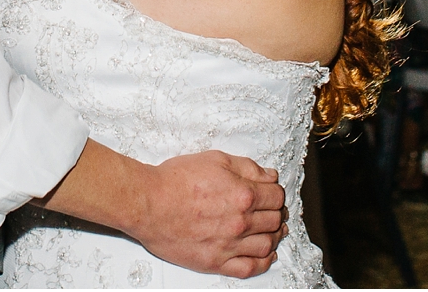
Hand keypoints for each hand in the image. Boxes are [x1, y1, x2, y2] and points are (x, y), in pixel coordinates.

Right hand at [138, 151, 287, 277]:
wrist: (149, 203)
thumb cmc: (175, 180)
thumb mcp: (214, 159)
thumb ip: (246, 167)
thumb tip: (268, 175)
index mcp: (242, 193)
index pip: (276, 196)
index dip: (277, 193)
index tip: (274, 193)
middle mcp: (240, 221)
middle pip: (274, 220)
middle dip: (278, 214)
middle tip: (275, 211)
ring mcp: (229, 244)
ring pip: (267, 245)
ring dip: (275, 238)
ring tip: (274, 232)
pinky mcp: (216, 262)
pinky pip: (250, 268)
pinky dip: (264, 263)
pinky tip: (267, 256)